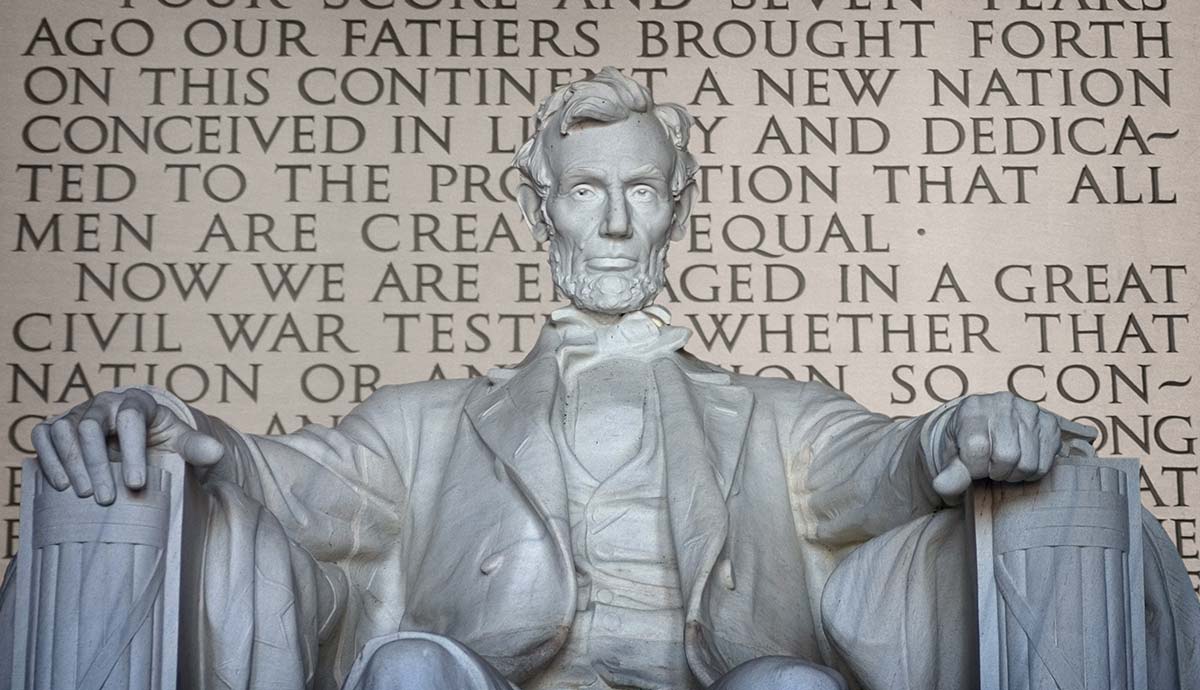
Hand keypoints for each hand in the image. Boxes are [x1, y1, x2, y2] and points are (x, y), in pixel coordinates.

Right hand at [31, 389, 223, 504]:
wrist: (136, 438)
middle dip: (96, 463)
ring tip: (84, 494)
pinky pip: (42, 435)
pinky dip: (47, 457)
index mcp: (136, 402)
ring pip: (64, 430)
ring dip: (71, 463)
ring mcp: (77, 413)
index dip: (132, 449)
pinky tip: (60, 484)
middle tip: (106, 498)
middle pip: (91, 426)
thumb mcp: (180, 441)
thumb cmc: (159, 440)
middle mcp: (103, 403)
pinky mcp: (57, 426)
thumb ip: (196, 446)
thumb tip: (217, 452)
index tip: (136, 483)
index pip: (130, 418)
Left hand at [931, 392, 1063, 499]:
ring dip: (1015, 473)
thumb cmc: (965, 442)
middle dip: (996, 472)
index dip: (975, 468)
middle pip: (1007, 456)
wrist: (984, 426)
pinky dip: (1034, 470)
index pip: (977, 449)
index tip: (972, 467)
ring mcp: (1029, 410)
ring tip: (1005, 464)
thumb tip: (943, 487)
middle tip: (990, 467)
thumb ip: (950, 473)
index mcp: (972, 408)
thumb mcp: (951, 456)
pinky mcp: (1049, 422)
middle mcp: (1002, 403)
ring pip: (1029, 463)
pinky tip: (1021, 460)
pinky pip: (1047, 462)